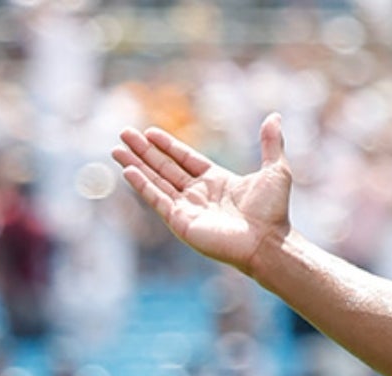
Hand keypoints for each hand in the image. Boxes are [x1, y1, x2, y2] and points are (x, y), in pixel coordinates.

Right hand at [113, 115, 293, 275]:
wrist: (268, 242)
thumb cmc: (273, 211)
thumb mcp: (275, 170)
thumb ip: (270, 143)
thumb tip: (275, 116)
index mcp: (217, 181)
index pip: (186, 159)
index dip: (168, 146)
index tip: (150, 132)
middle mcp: (200, 194)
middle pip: (165, 168)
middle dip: (144, 151)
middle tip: (124, 133)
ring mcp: (188, 208)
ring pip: (157, 181)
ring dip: (136, 165)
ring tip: (116, 149)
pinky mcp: (181, 221)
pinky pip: (157, 199)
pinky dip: (142, 185)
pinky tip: (128, 169)